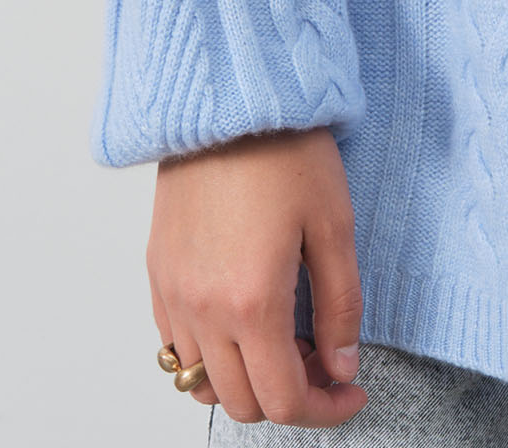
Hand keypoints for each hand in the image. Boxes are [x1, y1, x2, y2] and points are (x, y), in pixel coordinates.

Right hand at [147, 125, 368, 428]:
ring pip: (202, 381)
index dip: (324, 410)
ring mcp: (173, 293)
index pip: (283, 400)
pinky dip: (209, 353)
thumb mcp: (334, 226)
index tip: (351, 393)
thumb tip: (340, 366)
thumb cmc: (285, 149)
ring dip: (247, 378)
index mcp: (252, 303)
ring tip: (286, 338)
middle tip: (323, 360)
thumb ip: (340, 307)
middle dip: (289, 396)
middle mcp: (203, 309)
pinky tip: (244, 319)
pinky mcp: (157, 271)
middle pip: (241, 402)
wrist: (229, 97)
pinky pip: (174, 345)